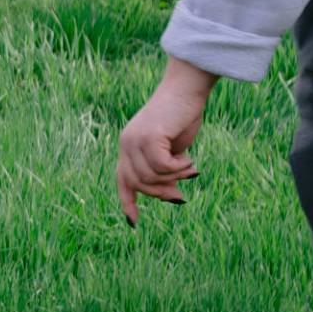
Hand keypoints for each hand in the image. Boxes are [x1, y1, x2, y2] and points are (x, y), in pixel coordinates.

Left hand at [117, 57, 213, 224]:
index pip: (122, 180)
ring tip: (190, 168)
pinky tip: (189, 159)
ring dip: (174, 178)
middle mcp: (126, 144)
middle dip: (161, 193)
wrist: (187, 89)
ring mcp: (133, 140)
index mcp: (128, 148)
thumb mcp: (173, 150)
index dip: (127, 202)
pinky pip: (161, 166)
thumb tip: (170, 195)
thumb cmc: (183, 117)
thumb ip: (166, 170)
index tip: (133, 223)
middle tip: (182, 193)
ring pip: (150, 177)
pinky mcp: (147, 136)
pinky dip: (177, 167)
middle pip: (138, 183)